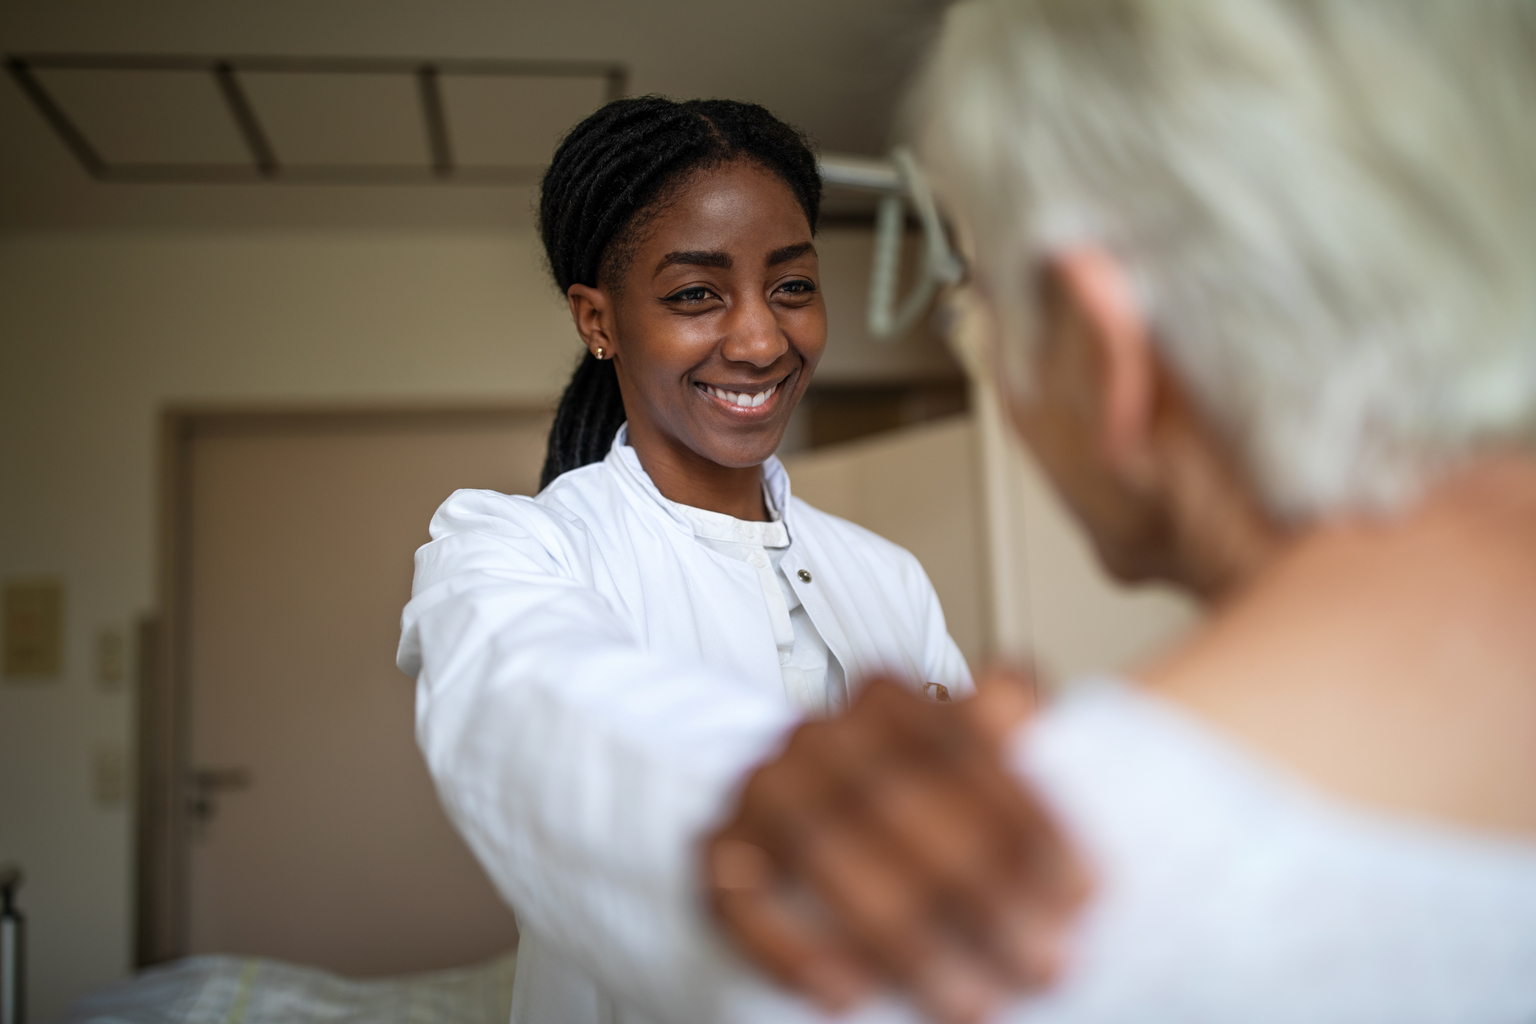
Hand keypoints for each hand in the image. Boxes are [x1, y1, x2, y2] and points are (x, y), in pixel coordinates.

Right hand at [705, 667, 1089, 1023]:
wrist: (773, 841)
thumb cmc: (893, 822)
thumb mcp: (956, 780)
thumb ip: (1003, 754)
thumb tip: (1052, 729)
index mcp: (889, 702)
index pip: (962, 736)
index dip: (1030, 813)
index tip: (1086, 893)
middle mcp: (821, 734)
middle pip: (901, 793)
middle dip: (982, 885)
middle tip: (1046, 962)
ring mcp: (760, 790)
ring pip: (827, 846)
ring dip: (905, 932)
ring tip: (971, 1001)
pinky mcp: (713, 854)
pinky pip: (742, 900)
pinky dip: (795, 949)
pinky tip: (849, 996)